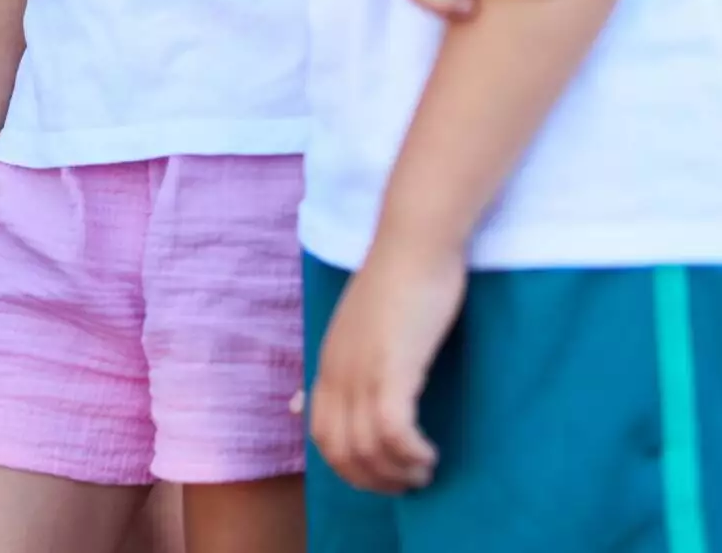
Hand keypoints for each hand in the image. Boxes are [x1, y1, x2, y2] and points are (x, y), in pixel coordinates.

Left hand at [310, 235, 464, 494]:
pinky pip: (392, 430)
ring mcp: (363, 369)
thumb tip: (292, 406)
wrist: (414, 242)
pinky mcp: (394, 366)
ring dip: (397, 471)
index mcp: (328, 362)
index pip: (320, 436)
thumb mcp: (354, 329)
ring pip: (367, 448)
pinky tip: (428, 454)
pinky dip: (409, 453)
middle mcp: (338, 371)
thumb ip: (334, 367)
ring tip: (423, 470)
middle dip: (373, 479)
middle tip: (408, 480)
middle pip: (340, 451)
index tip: (382, 473)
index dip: (349, 466)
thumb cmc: (396, 281)